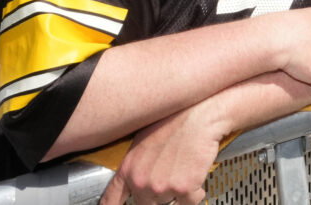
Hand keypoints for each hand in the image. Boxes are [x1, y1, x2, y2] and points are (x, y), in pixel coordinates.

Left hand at [100, 104, 220, 204]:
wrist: (199, 116)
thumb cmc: (175, 121)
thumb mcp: (143, 141)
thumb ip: (137, 166)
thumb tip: (139, 180)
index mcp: (128, 169)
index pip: (111, 199)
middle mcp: (141, 181)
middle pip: (147, 203)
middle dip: (159, 194)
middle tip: (169, 178)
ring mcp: (161, 187)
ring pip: (170, 202)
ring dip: (179, 193)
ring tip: (184, 170)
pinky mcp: (183, 188)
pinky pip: (190, 201)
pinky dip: (196, 192)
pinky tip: (195, 174)